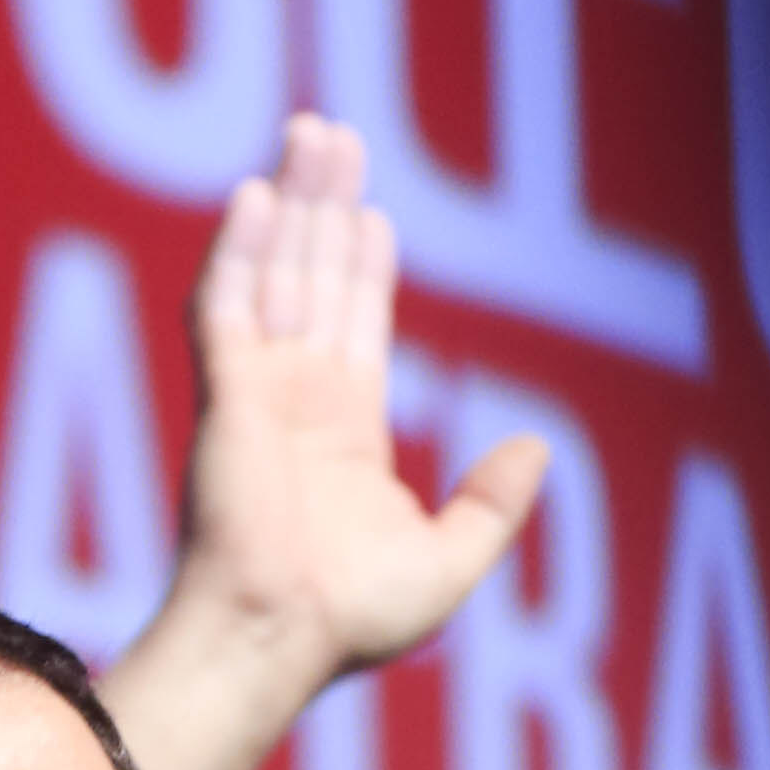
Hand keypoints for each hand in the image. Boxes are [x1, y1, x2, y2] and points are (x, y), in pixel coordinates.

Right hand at [93, 119, 548, 769]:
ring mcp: (259, 391)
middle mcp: (298, 400)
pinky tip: (259, 195)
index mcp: (344, 432)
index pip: (356, 325)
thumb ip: (493, 504)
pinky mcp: (227, 393)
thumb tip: (541, 446)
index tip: (373, 211)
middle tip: (335, 134)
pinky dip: (242, 249)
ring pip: (277, 271)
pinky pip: (229, 305)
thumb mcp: (451, 563)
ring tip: (310, 131)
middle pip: (316, 278)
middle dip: (326, 206)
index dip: (364, 265)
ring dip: (292, 201)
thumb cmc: (354, 620)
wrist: (282, 638)